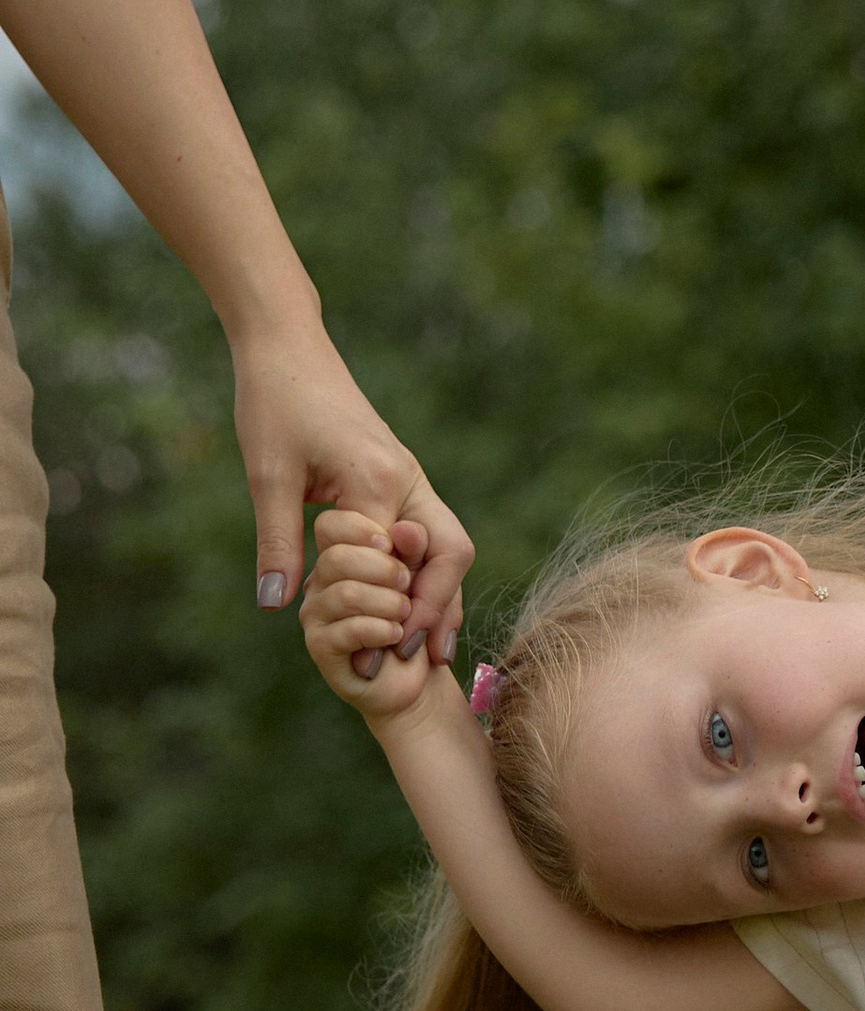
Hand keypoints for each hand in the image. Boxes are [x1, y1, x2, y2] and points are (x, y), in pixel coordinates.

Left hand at [234, 317, 472, 661]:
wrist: (288, 349)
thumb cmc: (274, 403)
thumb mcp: (267, 475)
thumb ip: (278, 542)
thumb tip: (278, 607)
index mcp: (378, 479)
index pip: (401, 564)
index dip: (394, 616)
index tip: (377, 661)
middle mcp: (408, 480)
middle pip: (451, 554)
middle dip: (441, 608)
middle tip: (423, 659)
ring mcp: (410, 478)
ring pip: (446, 546)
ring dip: (440, 595)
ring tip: (426, 649)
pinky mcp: (401, 478)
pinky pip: (427, 534)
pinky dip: (425, 574)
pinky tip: (408, 606)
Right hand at [301, 511, 449, 721]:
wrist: (418, 675)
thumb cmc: (423, 619)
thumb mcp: (436, 574)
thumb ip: (425, 548)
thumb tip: (404, 532)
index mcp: (343, 551)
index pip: (332, 525)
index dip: (369, 534)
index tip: (397, 548)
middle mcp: (322, 579)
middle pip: (335, 557)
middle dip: (385, 570)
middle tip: (407, 587)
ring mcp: (316, 610)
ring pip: (344, 593)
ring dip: (388, 604)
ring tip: (405, 615)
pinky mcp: (320, 643)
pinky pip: (348, 629)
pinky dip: (382, 630)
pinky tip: (395, 635)